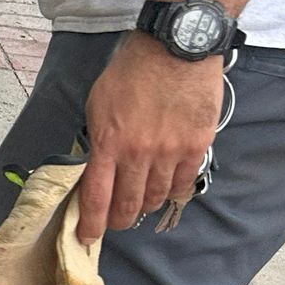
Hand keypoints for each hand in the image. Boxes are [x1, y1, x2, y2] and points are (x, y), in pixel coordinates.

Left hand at [77, 34, 224, 241]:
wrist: (175, 48)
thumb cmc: (132, 70)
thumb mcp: (99, 103)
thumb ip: (98, 139)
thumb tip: (98, 165)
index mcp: (108, 143)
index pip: (97, 197)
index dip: (92, 223)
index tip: (87, 237)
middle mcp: (139, 154)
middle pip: (128, 205)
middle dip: (120, 220)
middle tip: (117, 223)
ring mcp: (170, 153)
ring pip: (155, 197)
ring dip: (145, 205)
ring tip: (140, 204)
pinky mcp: (196, 147)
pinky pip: (183, 183)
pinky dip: (172, 192)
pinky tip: (166, 190)